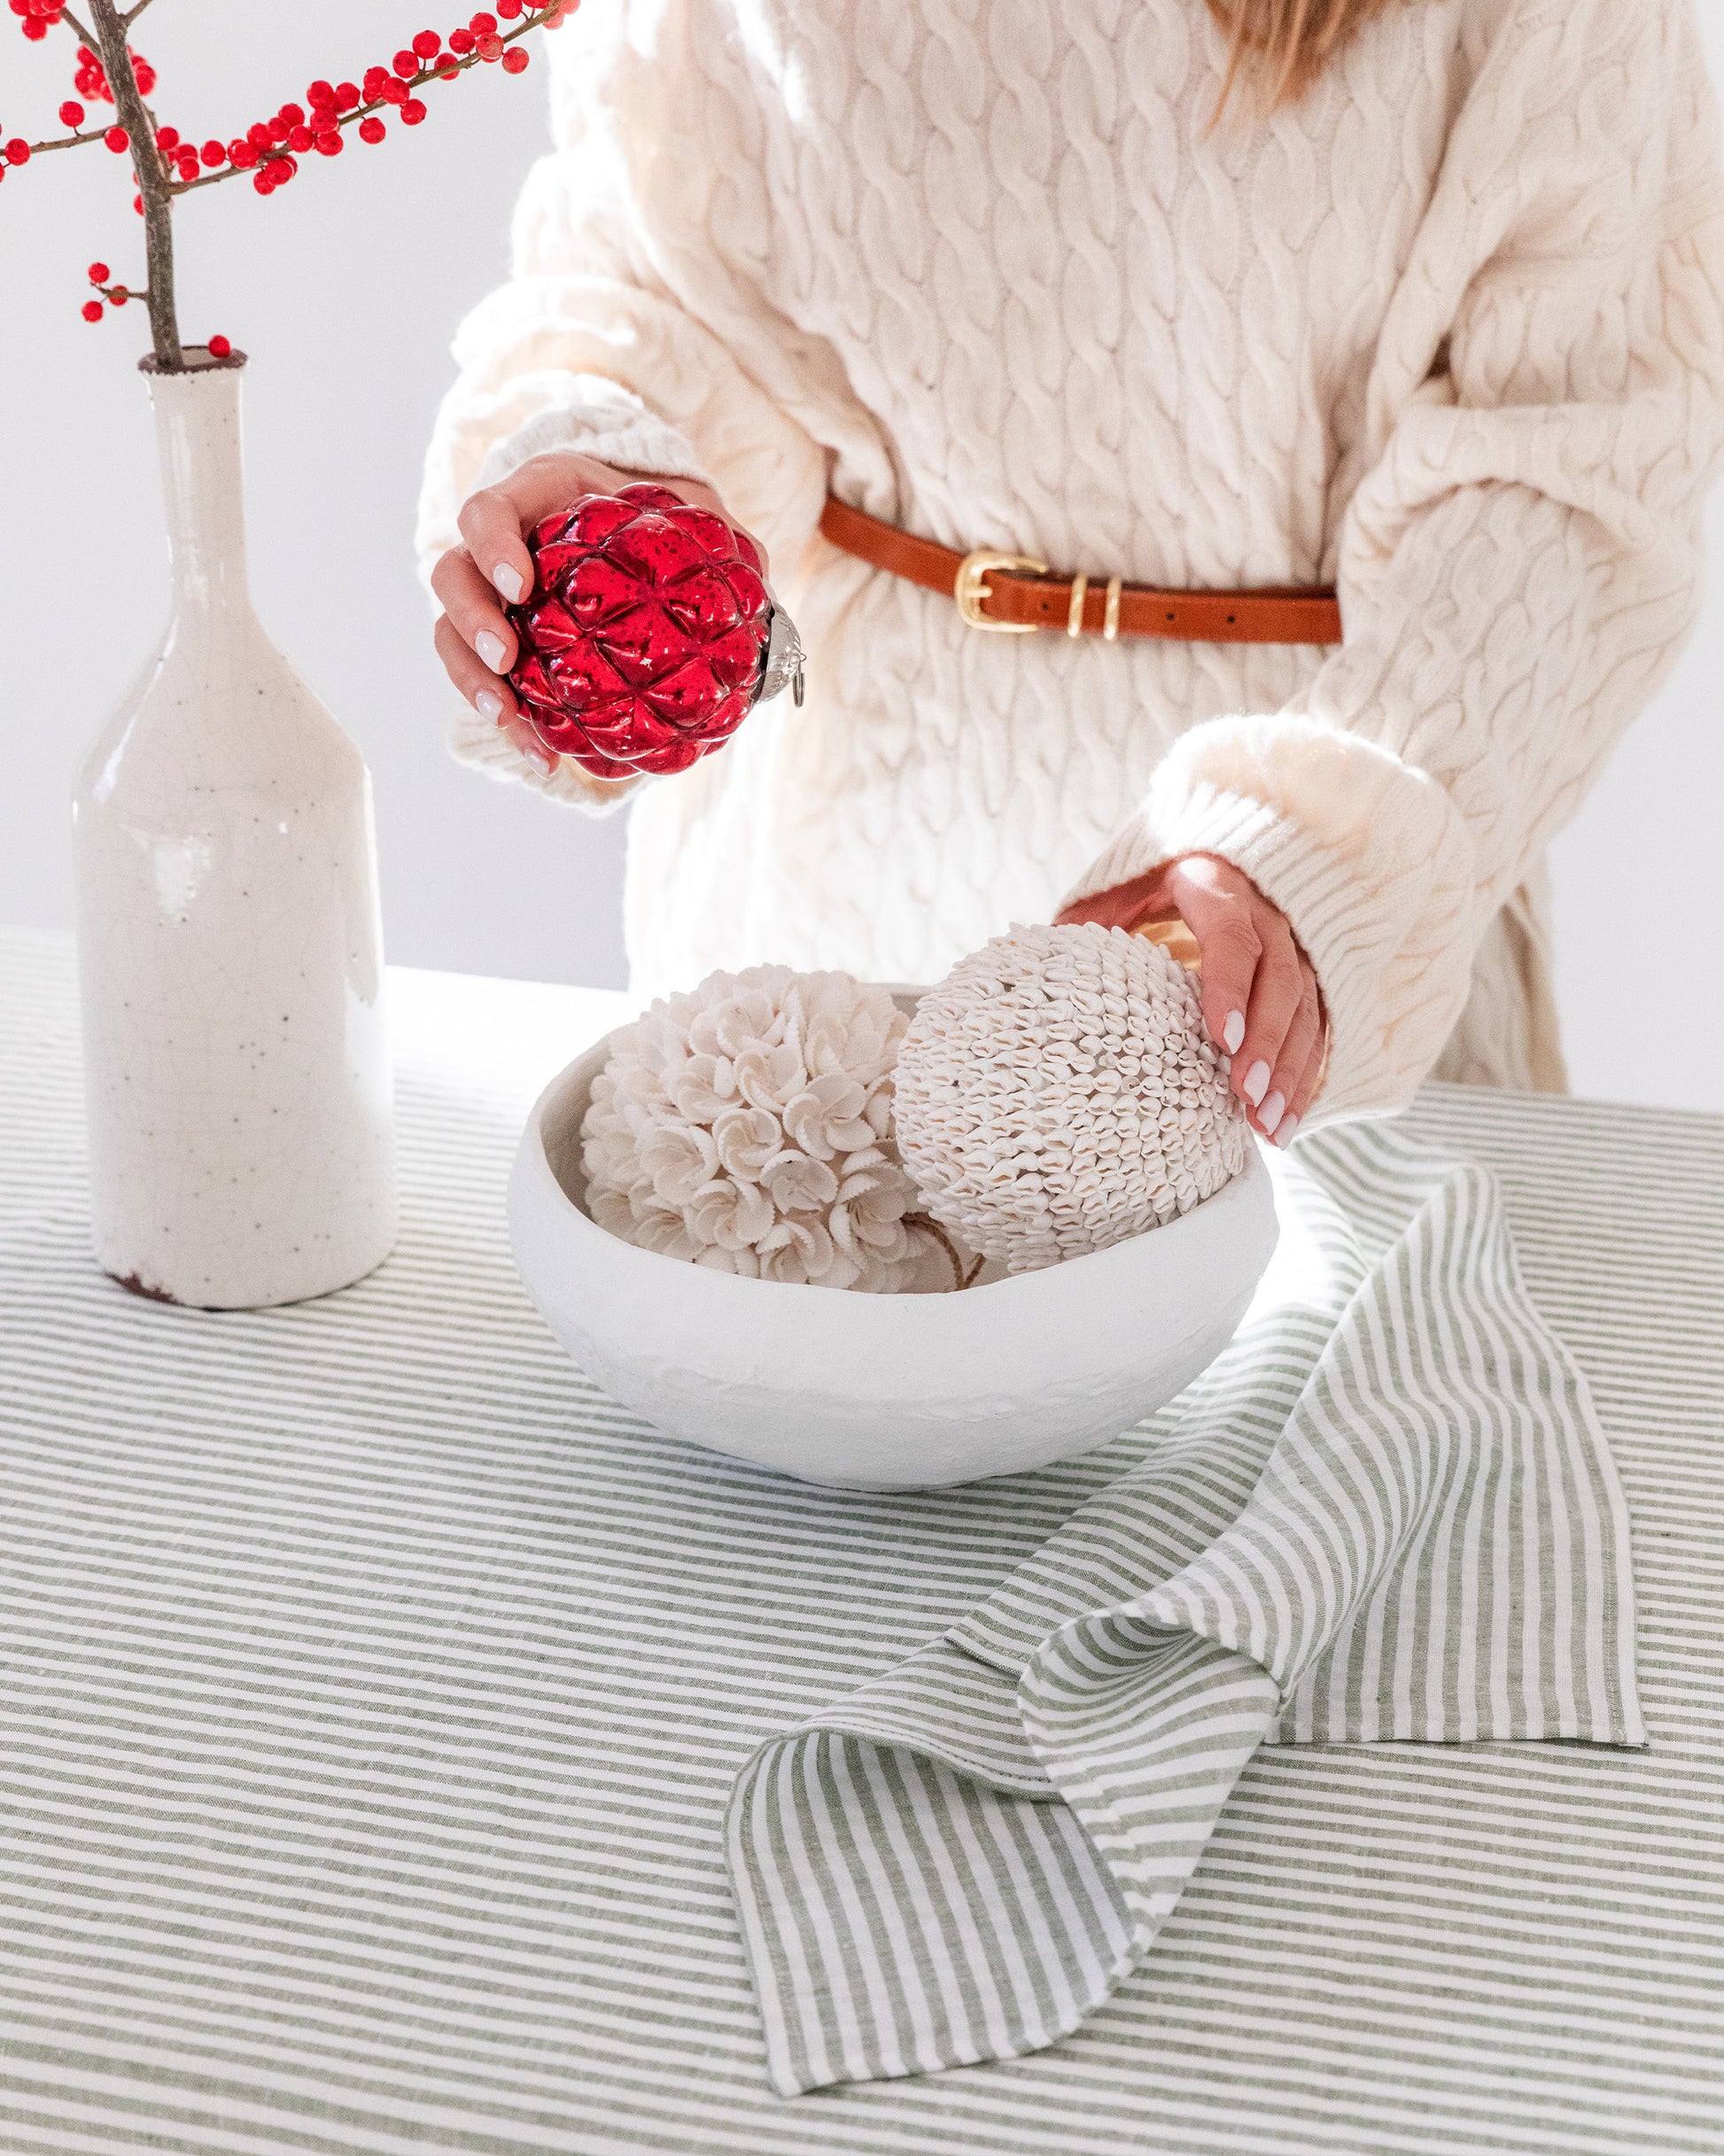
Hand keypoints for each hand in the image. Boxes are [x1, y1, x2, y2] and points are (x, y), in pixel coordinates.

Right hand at [430, 451, 761, 775]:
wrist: (644, 529)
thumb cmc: (660, 513)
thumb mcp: (689, 508)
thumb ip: (718, 535)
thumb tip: (758, 579)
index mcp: (537, 498)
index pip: (489, 511)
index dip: (493, 546)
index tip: (520, 586)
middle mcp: (500, 546)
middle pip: (452, 576)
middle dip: (471, 621)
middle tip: (506, 661)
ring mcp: (494, 597)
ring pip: (452, 635)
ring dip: (473, 682)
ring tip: (511, 721)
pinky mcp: (504, 646)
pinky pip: (488, 682)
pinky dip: (511, 722)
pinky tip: (542, 757)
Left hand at [1057, 854, 1325, 1143]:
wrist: (1211, 853)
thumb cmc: (1146, 882)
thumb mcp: (1111, 891)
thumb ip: (1082, 924)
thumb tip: (1031, 962)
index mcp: (1215, 884)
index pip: (1230, 935)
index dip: (1230, 986)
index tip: (1220, 1038)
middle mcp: (1268, 912)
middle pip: (1280, 979)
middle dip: (1266, 1044)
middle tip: (1245, 1099)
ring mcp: (1296, 944)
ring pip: (1307, 1009)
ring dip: (1290, 1072)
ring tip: (1268, 1128)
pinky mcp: (1310, 976)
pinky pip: (1318, 1026)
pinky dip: (1305, 1076)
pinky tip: (1286, 1122)